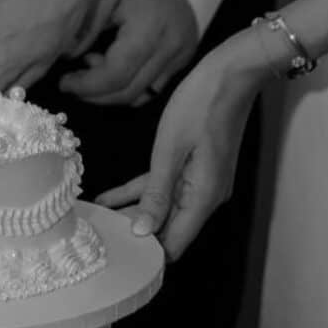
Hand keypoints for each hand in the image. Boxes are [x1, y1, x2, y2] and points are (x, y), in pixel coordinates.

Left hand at [59, 0, 197, 106]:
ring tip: (94, 65)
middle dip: (95, 94)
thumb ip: (86, 20)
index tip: (64, 82)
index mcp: (149, 26)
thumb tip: (68, 55)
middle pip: (129, 92)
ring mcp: (181, 55)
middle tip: (73, 81)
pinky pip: (155, 86)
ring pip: (143, 95)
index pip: (116, 74)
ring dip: (113, 92)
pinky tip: (117, 63)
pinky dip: (131, 84)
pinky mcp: (184, 58)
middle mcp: (170, 47)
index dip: (87, 85)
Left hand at [95, 25, 281, 259]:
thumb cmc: (202, 105)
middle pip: (167, 228)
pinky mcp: (197, 167)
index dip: (146, 254)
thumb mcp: (170, 149)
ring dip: (132, 212)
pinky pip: (166, 186)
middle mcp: (206, 196)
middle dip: (133, 233)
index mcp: (203, 197)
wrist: (231, 73)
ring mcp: (203, 181)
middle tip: (96, 236)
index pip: (173, 245)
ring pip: (163, 207)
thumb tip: (143, 232)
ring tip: (96, 218)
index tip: (115, 254)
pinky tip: (110, 196)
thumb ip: (157, 193)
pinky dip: (141, 191)